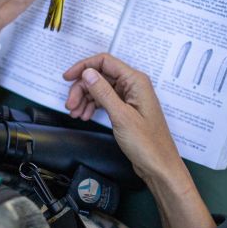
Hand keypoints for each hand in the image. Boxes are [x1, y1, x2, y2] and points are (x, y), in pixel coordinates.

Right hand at [63, 53, 180, 180]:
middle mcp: (133, 85)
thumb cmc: (147, 144)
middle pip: (100, 76)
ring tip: (75, 113)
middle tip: (70, 105)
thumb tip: (88, 73)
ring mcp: (129, 97)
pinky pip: (104, 100)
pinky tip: (85, 115)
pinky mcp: (126, 108)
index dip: (84, 67)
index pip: (105, 62)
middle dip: (81, 88)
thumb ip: (103, 92)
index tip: (68, 77)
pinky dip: (92, 106)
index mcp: (135, 81)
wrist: (158, 166)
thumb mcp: (121, 116)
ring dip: (84, 99)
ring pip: (100, 88)